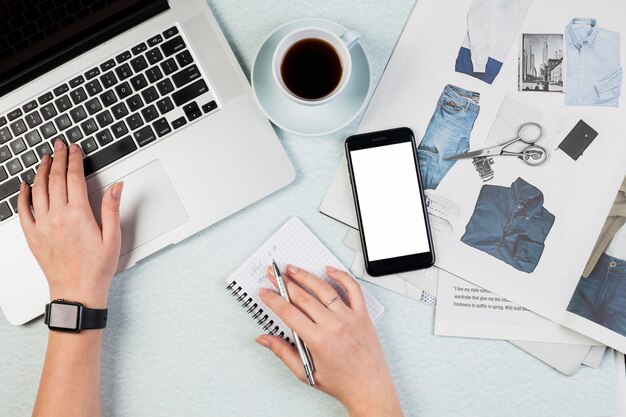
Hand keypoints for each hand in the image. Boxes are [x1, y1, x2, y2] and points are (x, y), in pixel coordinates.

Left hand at [18, 139, 123, 308]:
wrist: (77, 292)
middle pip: (56, 179)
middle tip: (58, 146)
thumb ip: (112, 208)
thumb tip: (116, 186)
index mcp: (78, 215)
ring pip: (38, 191)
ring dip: (41, 171)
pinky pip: (23, 211)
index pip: (74, 178)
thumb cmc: (96, 269)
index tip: (74, 149)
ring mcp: (42, 226)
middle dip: (58, 159)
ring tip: (44, 159)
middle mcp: (57, 217)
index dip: (74, 160)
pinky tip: (24, 186)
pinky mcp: (33, 237)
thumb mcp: (113, 237)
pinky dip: (22, 195)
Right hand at [257, 265, 402, 416]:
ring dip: (305, 276)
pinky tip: (329, 270)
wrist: (369, 388)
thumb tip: (263, 339)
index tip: (264, 292)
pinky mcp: (362, 315)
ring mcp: (349, 318)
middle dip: (284, 284)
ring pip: (324, 289)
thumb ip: (282, 352)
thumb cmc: (341, 383)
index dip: (273, 300)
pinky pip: (353, 289)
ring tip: (292, 269)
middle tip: (273, 274)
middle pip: (303, 297)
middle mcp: (334, 326)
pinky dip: (341, 276)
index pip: (288, 312)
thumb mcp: (305, 372)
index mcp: (318, 341)